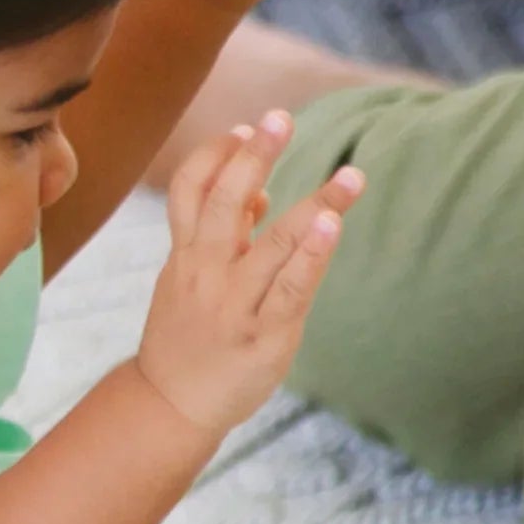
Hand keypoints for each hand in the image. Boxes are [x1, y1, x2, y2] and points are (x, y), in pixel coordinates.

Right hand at [132, 112, 360, 433]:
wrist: (170, 405)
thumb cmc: (188, 334)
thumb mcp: (189, 276)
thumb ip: (221, 233)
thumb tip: (257, 189)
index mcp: (186, 253)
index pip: (191, 189)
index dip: (216, 154)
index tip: (245, 129)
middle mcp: (207, 272)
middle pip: (226, 201)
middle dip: (255, 156)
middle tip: (282, 118)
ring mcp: (235, 304)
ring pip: (273, 244)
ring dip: (316, 205)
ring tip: (352, 175)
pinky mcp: (265, 335)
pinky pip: (291, 289)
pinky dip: (312, 256)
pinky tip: (332, 227)